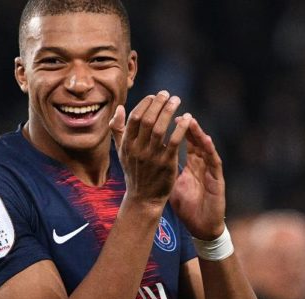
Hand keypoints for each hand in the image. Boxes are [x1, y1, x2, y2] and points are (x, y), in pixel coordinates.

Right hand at [109, 91, 191, 205]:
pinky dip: (180, 128)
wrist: (143, 199)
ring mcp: (152, 156)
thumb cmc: (134, 172)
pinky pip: (174, 141)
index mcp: (127, 144)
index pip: (135, 117)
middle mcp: (138, 149)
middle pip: (148, 120)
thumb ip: (117, 130)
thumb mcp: (121, 152)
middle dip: (158, 104)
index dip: (145, 104)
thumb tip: (118, 108)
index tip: (155, 96)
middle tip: (168, 94)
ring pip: (161, 128)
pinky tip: (187, 118)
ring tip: (177, 101)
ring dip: (169, 111)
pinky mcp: (166, 164)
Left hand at [169, 117, 225, 239]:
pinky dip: (211, 151)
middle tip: (176, 109)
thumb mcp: (172, 185)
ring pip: (205, 147)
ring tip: (191, 120)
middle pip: (194, 140)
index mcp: (191, 165)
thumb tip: (148, 159)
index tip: (163, 116)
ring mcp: (210, 171)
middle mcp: (202, 164)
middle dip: (185, 124)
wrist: (202, 226)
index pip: (183, 141)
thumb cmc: (188, 207)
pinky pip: (214, 162)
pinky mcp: (217, 180)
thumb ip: (164, 170)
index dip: (175, 128)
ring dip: (198, 133)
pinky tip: (206, 140)